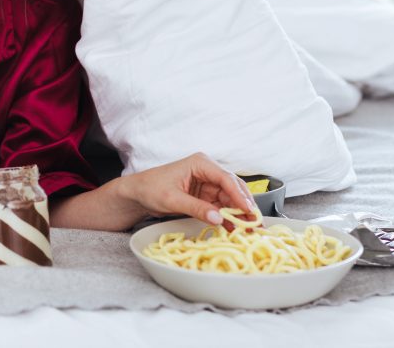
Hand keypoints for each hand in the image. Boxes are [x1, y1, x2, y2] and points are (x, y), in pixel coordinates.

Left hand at [125, 152, 257, 225]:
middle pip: (232, 187)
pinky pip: (221, 206)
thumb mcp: (172, 200)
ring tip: (250, 229)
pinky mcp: (205, 196)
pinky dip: (228, 217)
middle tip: (255, 223)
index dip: (239, 195)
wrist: (137, 194)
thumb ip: (196, 208)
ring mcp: (207, 183)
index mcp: (200, 163)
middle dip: (244, 205)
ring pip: (230, 198)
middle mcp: (207, 171)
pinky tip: (235, 229)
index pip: (225, 178)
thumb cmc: (150, 189)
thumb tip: (218, 218)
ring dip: (239, 213)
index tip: (249, 211)